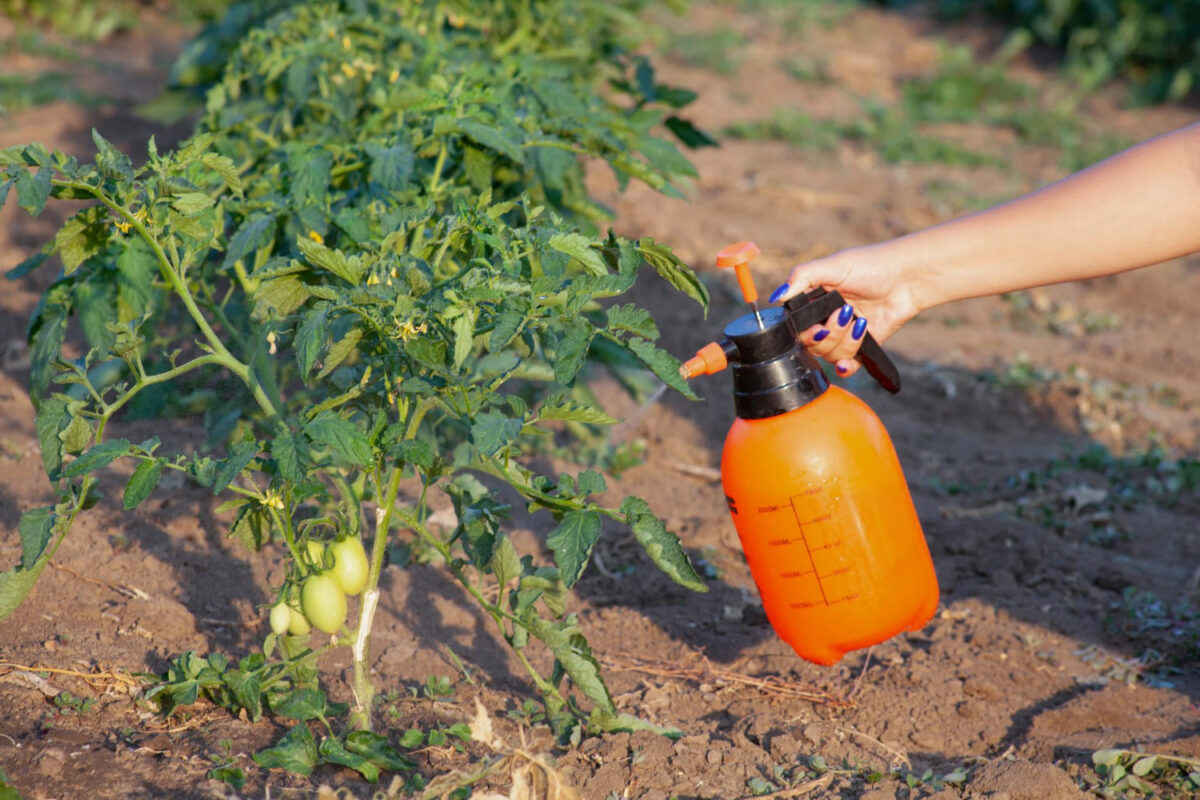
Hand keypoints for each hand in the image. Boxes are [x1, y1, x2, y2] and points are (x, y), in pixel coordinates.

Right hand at [767, 245, 920, 376]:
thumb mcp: (833, 265)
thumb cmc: (872, 265)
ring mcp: (844, 334)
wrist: (909, 277)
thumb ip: (802, 277)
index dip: (802, 331)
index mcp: (814, 301)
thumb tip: (776, 297)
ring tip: (860, 322)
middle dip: (827, 334)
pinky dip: (847, 367)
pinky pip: (848, 365)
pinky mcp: (863, 346)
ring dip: (844, 342)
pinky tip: (849, 362)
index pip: (795, 326)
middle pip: (811, 344)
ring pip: (830, 355)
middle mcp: (826, 319)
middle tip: (843, 315)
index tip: (815, 326)